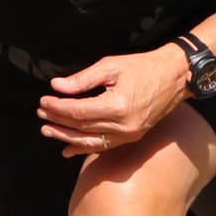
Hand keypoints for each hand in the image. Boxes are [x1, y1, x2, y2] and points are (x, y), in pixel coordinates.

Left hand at [37, 46, 191, 155]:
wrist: (175, 77)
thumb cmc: (143, 67)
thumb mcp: (111, 65)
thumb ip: (83, 79)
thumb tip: (57, 87)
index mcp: (117, 106)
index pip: (78, 112)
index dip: (58, 107)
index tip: (43, 100)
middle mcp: (123, 126)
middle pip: (81, 127)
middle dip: (58, 120)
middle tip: (41, 113)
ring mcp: (128, 135)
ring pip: (89, 141)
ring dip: (66, 137)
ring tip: (47, 130)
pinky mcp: (132, 137)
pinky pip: (103, 146)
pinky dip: (84, 148)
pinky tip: (67, 150)